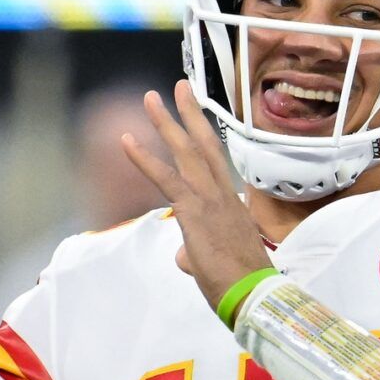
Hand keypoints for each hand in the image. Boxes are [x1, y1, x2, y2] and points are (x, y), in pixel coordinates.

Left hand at [122, 80, 272, 312]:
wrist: (252, 293)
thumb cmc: (240, 282)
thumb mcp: (216, 262)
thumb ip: (196, 253)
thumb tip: (184, 256)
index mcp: (232, 204)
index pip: (215, 165)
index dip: (204, 139)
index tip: (196, 119)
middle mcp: (224, 194)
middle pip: (205, 145)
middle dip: (191, 114)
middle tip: (180, 87)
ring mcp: (210, 198)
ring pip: (186, 151)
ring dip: (167, 122)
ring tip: (151, 97)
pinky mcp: (193, 210)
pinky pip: (165, 177)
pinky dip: (143, 157)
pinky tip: (127, 140)